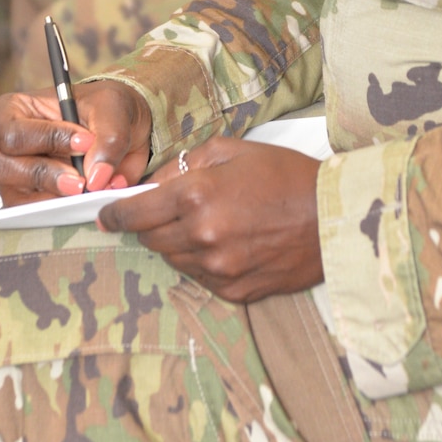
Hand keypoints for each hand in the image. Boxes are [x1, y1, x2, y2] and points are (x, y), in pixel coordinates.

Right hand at [0, 79, 151, 202]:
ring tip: (86, 192)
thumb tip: (97, 176)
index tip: (85, 143)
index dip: (47, 138)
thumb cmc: (100, 107)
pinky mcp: (23, 200)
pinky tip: (83, 202)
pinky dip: (58, 212)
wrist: (119, 129)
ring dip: (51, 197)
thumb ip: (109, 135)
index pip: (12, 131)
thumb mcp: (111, 105)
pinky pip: (29, 215)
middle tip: (80, 181)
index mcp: (8, 110)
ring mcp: (8, 176)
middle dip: (41, 174)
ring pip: (12, 196)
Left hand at [100, 136, 323, 301]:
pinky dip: (204, 262)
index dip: (115, 215)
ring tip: (210, 224)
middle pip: (150, 239)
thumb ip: (189, 164)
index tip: (106, 216)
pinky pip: (201, 278)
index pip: (135, 212)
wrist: (335, 218)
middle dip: (150, 225)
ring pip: (174, 260)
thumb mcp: (235, 151)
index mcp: (197, 195)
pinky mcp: (234, 291)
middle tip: (170, 212)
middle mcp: (201, 235)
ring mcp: (218, 268)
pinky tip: (229, 244)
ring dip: (179, 243)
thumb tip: (156, 183)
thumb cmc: (289, 177)